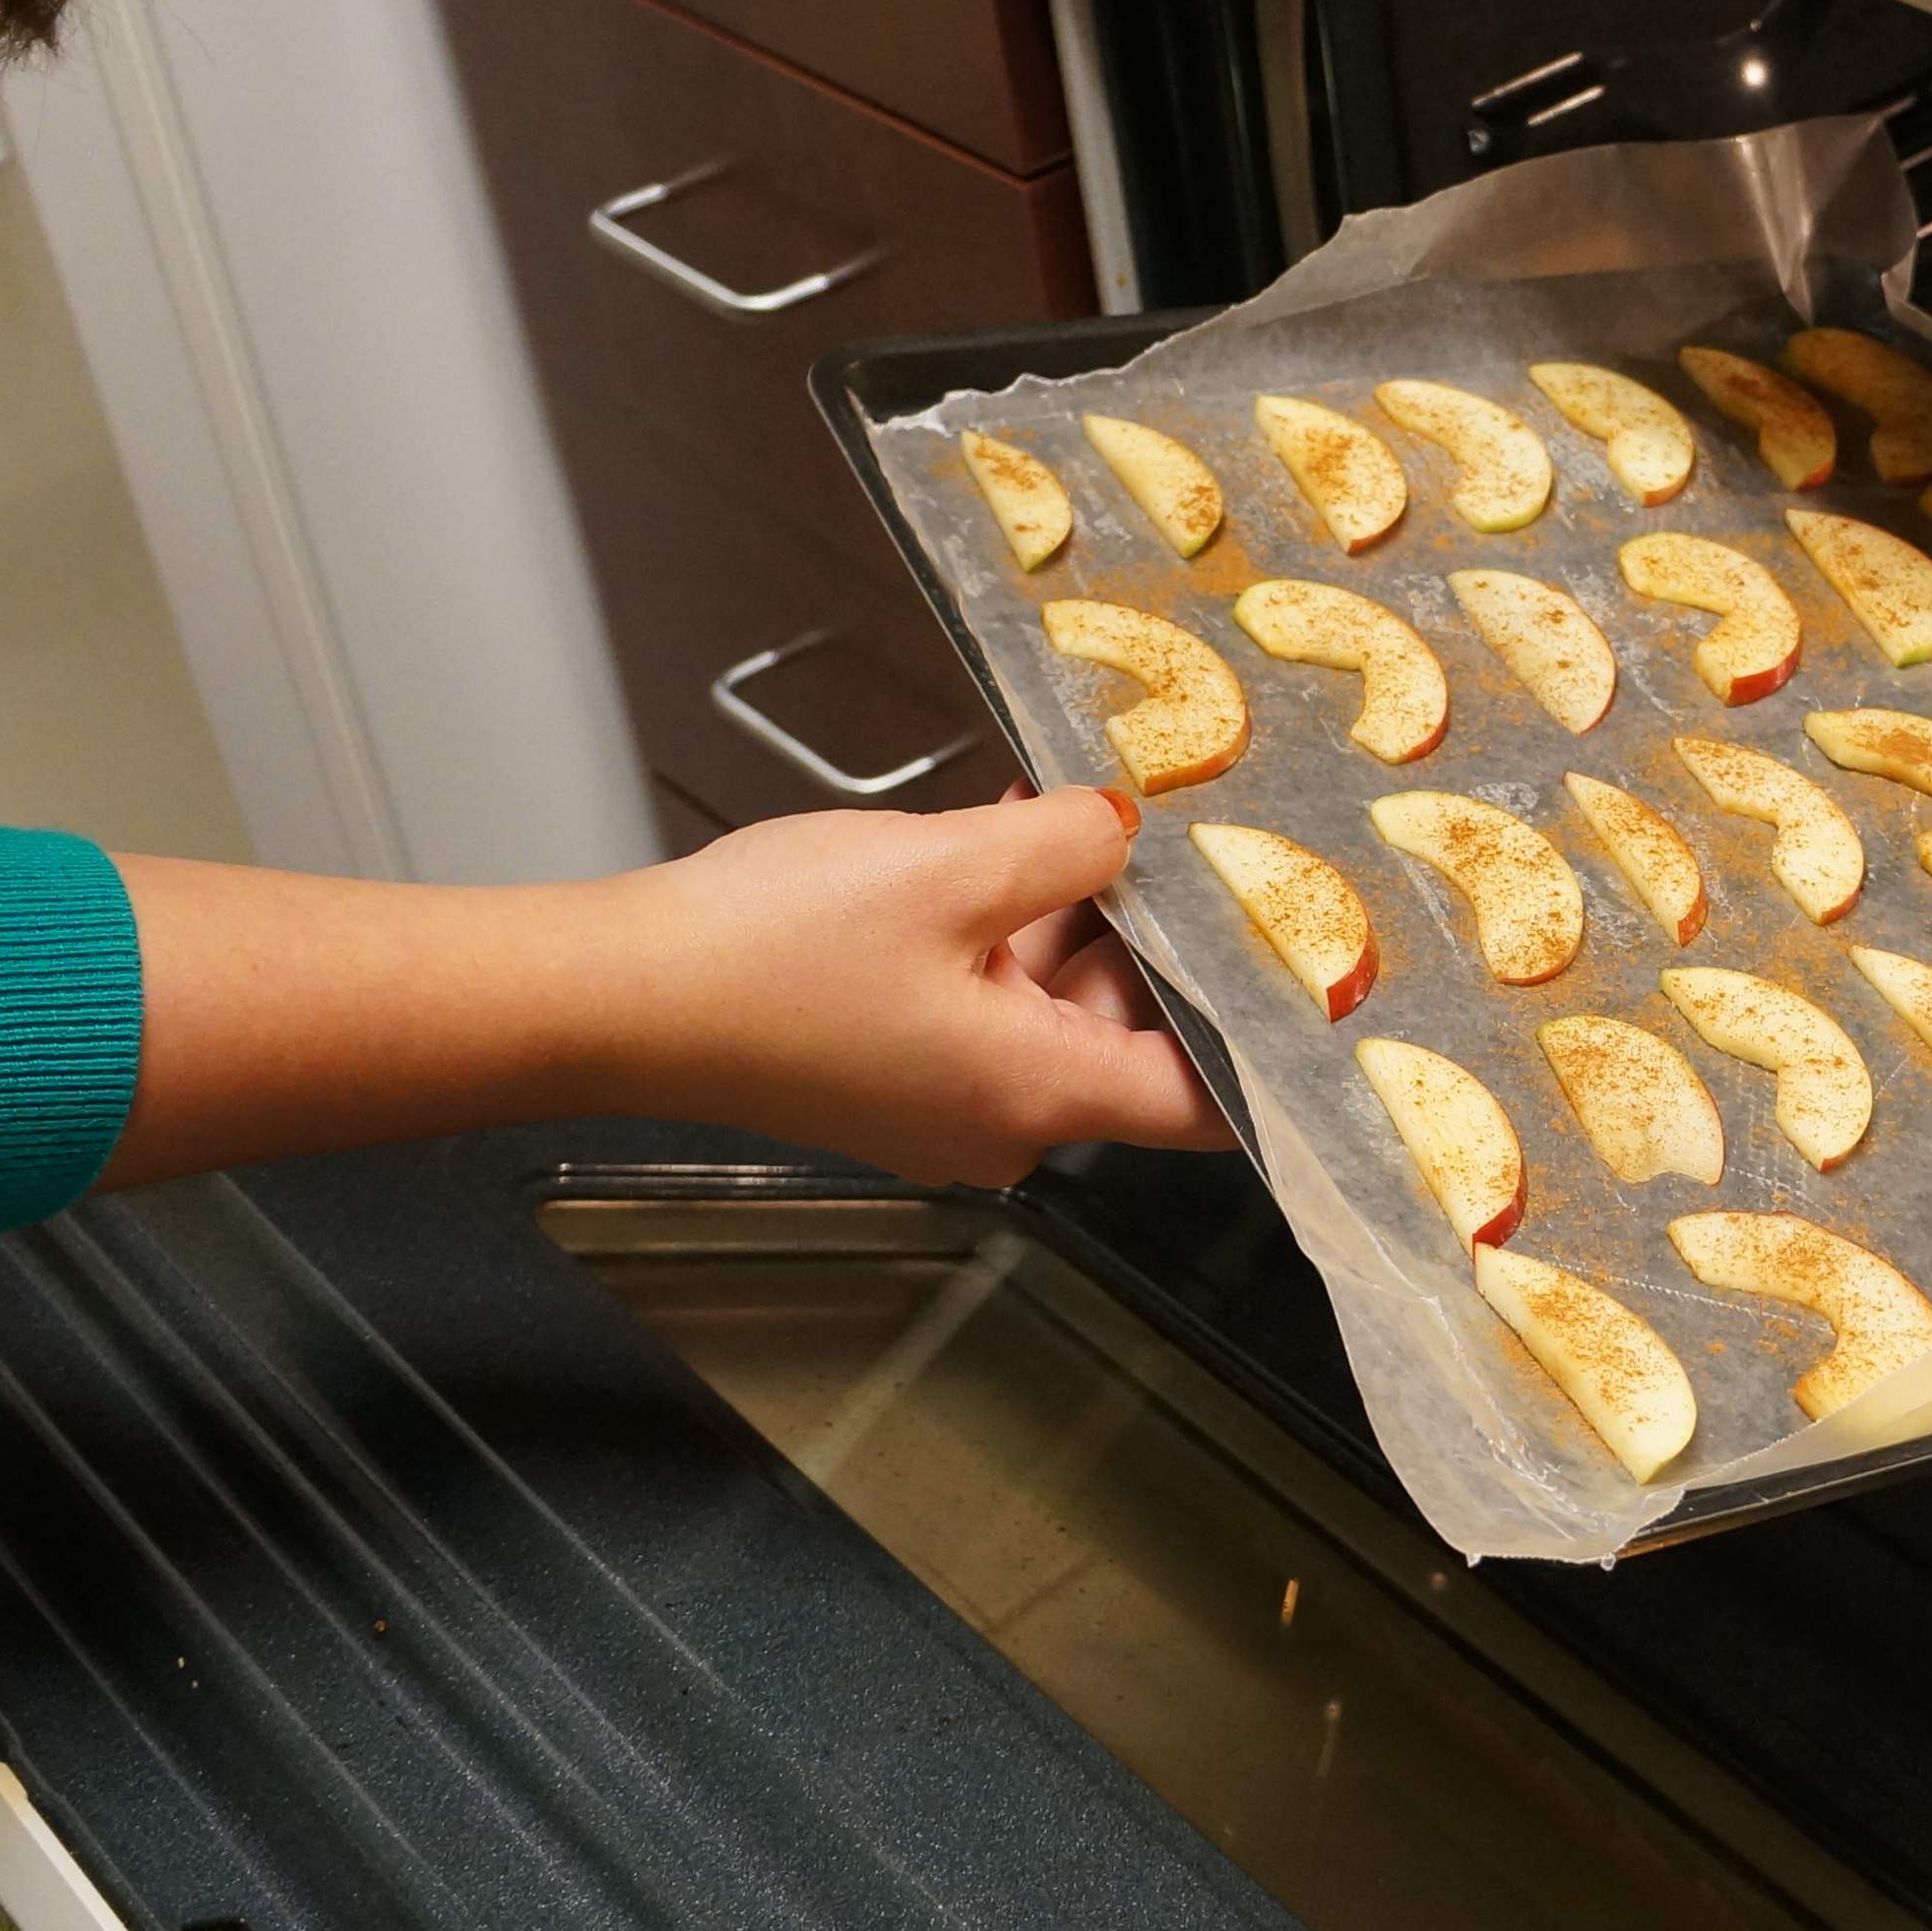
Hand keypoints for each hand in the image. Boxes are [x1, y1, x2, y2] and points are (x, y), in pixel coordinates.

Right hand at [605, 789, 1231, 1177]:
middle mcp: (1003, 1119)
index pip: (1204, 1102)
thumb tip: (1125, 827)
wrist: (616, 994)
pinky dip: (1010, 922)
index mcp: (1037, 1095)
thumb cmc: (766, 952)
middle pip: (1133, 1033)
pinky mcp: (895, 1062)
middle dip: (1159, 931)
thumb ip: (1067, 844)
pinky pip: (990, 992)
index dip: (1264, 1041)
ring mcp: (944, 1096)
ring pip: (1058, 1000)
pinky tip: (1011, 834)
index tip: (1316, 972)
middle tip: (1196, 833)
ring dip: (1079, 911)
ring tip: (1094, 812)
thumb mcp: (947, 867)